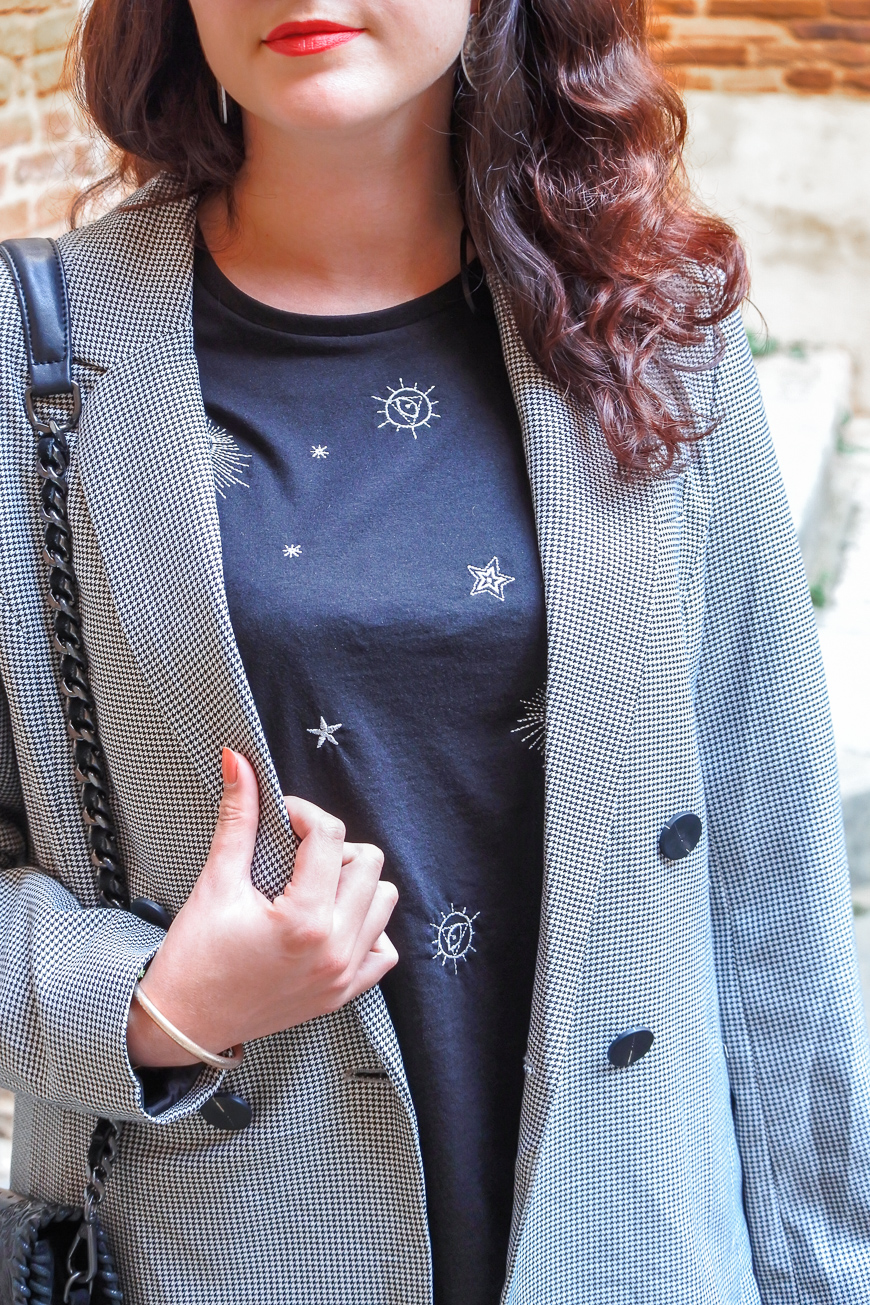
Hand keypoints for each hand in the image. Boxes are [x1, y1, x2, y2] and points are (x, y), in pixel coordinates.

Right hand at [126, 748, 397, 1067]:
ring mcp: (343, 975)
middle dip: (331, 848)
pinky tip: (331, 922)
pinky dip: (366, 928)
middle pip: (367, 863)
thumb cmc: (193, 961)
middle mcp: (334, 950)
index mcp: (305, 922)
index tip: (281, 817)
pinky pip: (383, 950)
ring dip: (353, 885)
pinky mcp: (342, 993)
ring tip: (311, 887)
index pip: (329, 836)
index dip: (302, 813)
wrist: (182, 1021)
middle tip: (293, 855)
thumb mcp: (216, 882)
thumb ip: (237, 818)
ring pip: (383, 900)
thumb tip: (240, 765)